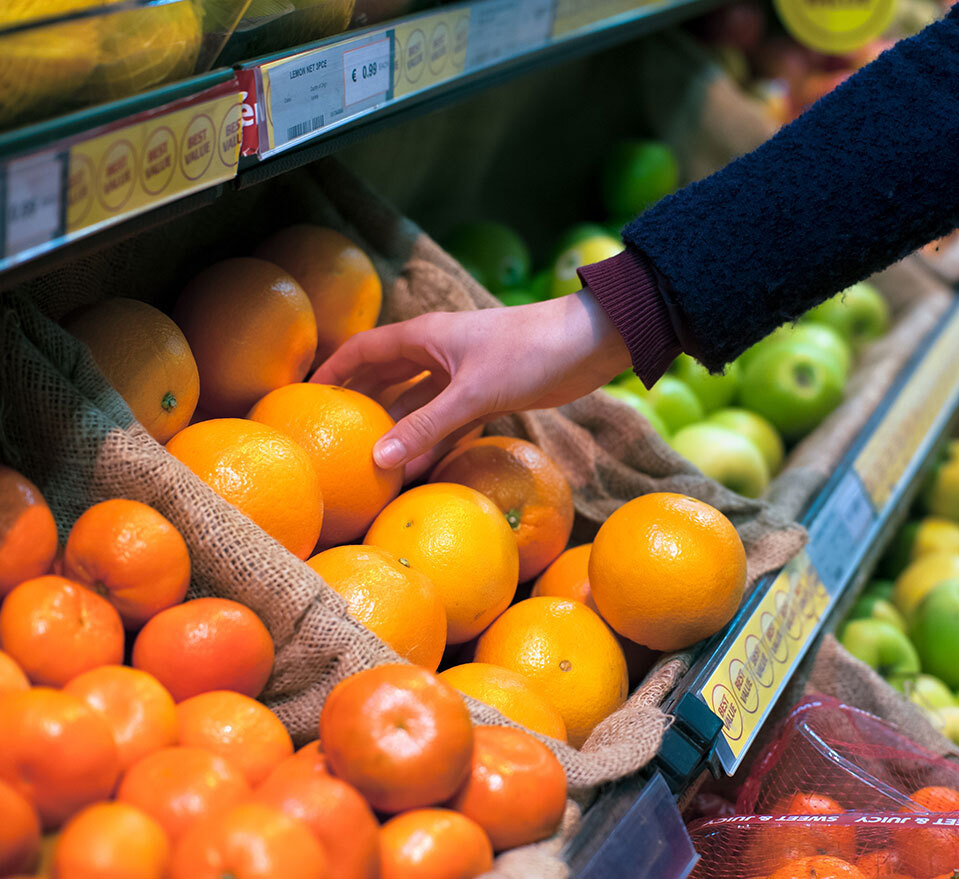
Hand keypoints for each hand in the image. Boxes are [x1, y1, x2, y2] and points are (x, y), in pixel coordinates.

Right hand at [311, 290, 632, 474]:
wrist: (591, 343)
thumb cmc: (530, 353)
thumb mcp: (473, 393)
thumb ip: (426, 427)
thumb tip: (379, 459)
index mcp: (425, 337)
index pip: (365, 350)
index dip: (335, 370)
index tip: (307, 396)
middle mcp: (439, 352)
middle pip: (388, 377)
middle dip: (362, 403)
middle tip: (334, 435)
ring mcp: (463, 374)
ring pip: (419, 402)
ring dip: (399, 427)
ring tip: (371, 460)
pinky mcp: (488, 393)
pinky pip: (448, 418)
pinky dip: (433, 438)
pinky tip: (419, 465)